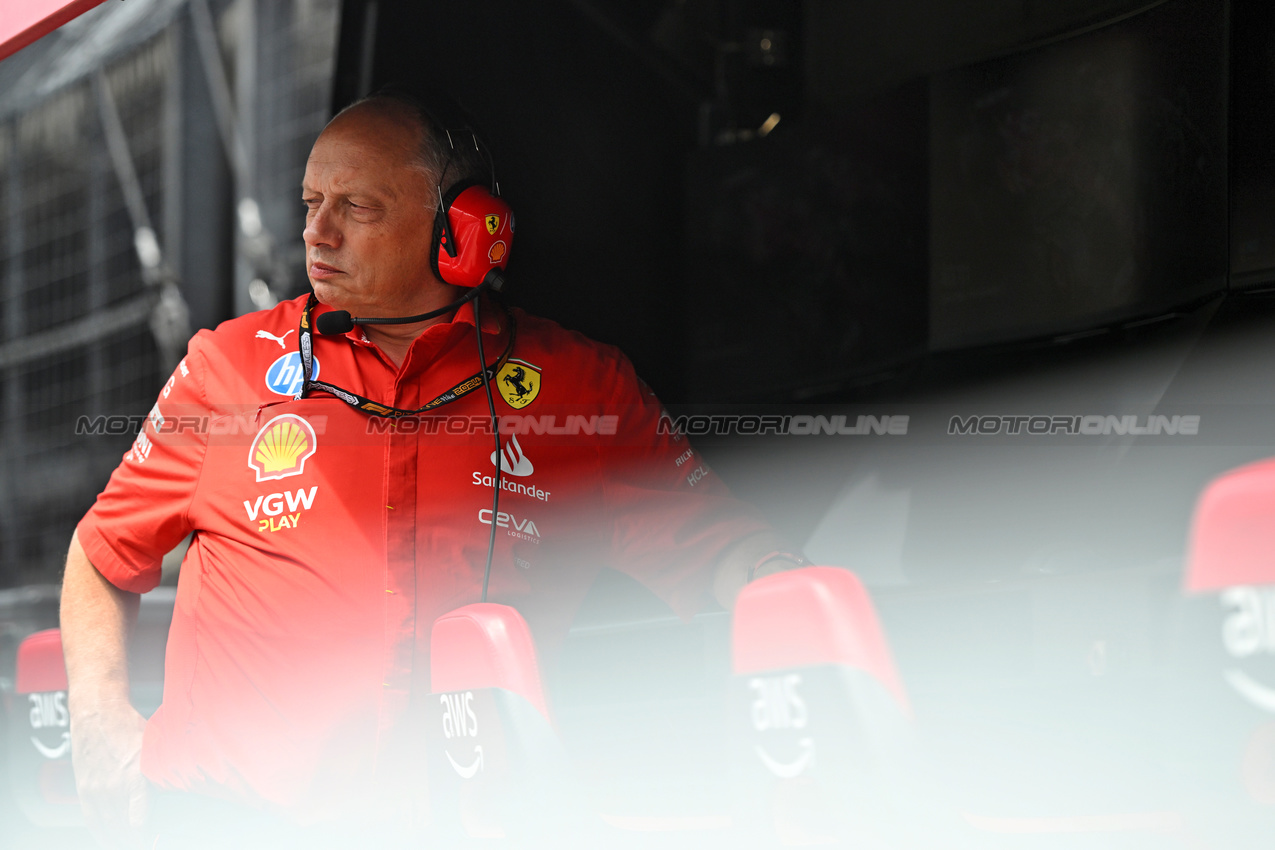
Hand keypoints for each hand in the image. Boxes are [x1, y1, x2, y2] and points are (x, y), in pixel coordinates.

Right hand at [70, 698, 148, 848]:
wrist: (97, 714)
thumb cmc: (129, 725)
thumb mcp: (155, 745)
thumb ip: (163, 768)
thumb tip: (181, 781)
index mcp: (135, 778)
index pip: (139, 820)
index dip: (146, 835)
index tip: (154, 840)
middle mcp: (114, 788)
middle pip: (123, 827)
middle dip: (134, 839)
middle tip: (144, 843)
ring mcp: (97, 790)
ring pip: (108, 825)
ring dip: (118, 838)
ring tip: (128, 843)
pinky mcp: (85, 789)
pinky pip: (92, 818)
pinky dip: (100, 832)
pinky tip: (107, 838)